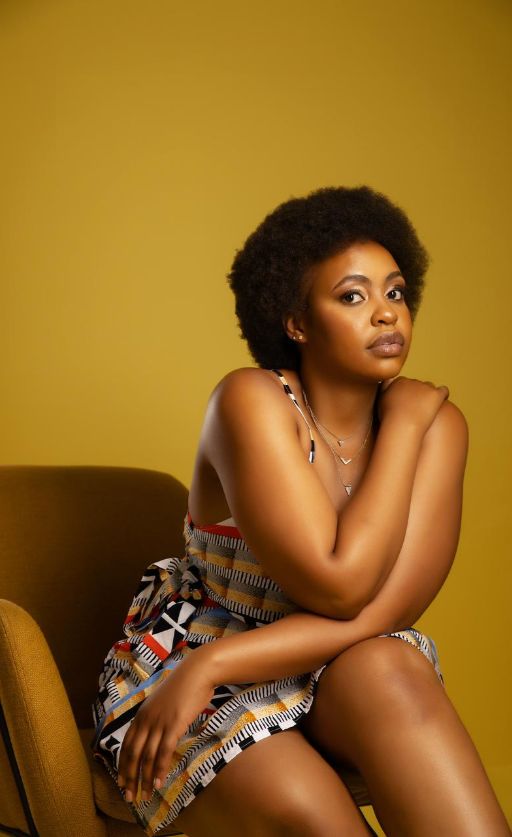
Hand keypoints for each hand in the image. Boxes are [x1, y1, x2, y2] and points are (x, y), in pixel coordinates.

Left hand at [117, 647, 214, 802]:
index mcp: (141, 715)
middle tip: (130, 797)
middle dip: (129, 778)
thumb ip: (155, 718)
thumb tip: (154, 736)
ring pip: (146, 756)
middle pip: (132, 754)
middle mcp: (146, 720)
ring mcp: (159, 722)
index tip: (122, 784)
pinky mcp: (174, 725)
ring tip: (145, 796)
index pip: (126, 746)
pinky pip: (164, 752)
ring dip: (144, 779)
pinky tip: (159, 783)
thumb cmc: (184, 687)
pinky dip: (160, 769)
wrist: (198, 672)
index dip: (123, 766)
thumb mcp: (163, 703)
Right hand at [377, 375, 448, 432]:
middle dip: (418, 393)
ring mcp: (425, 387)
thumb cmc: (390, 418)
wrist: (403, 425)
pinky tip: (442, 401)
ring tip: (430, 405)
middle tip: (419, 405)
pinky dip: (443, 395)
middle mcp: (412, 381)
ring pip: (430, 387)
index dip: (407, 391)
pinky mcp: (436, 394)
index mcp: (398, 382)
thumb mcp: (381, 401)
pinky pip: (443, 390)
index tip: (408, 400)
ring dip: (430, 394)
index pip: (405, 382)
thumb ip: (385, 390)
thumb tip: (388, 382)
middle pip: (418, 384)